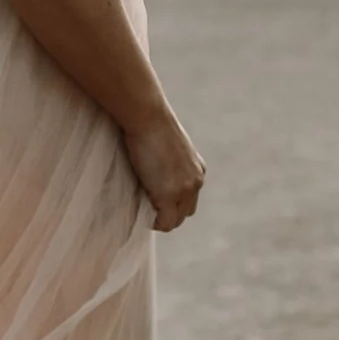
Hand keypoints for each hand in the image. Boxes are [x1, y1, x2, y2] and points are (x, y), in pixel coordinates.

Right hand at [122, 108, 205, 234]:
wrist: (147, 116)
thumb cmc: (149, 123)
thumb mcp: (166, 146)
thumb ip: (168, 164)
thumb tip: (153, 175)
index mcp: (198, 169)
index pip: (190, 198)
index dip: (171, 202)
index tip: (153, 197)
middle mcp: (196, 181)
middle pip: (186, 212)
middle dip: (167, 213)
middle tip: (146, 204)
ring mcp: (185, 190)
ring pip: (176, 220)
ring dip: (160, 219)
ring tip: (142, 207)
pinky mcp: (170, 196)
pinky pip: (164, 223)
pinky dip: (153, 222)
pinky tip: (141, 212)